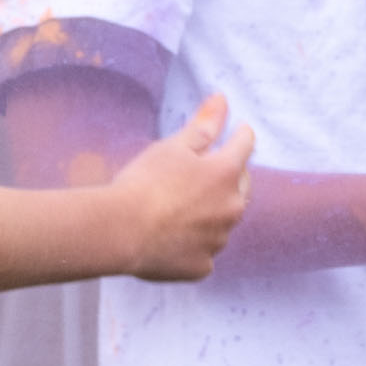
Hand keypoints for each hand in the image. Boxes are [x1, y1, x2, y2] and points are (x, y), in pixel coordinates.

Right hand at [106, 95, 252, 279]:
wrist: (120, 232)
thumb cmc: (144, 183)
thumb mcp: (173, 147)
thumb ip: (203, 125)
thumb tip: (222, 100)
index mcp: (226, 173)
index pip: (244, 145)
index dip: (240, 135)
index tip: (239, 131)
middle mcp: (231, 208)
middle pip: (240, 187)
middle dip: (227, 178)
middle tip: (204, 173)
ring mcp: (218, 240)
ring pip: (222, 221)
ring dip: (211, 213)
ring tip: (180, 208)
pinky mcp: (201, 266)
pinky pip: (204, 252)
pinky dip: (194, 244)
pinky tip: (172, 238)